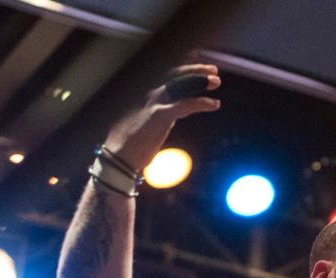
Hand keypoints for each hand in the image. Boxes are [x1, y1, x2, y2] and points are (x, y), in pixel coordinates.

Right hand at [104, 64, 221, 171]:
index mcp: (142, 92)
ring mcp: (151, 101)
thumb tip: (171, 111)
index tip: (197, 61)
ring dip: (200, 80)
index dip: (183, 66)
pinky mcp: (159, 115)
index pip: (164, 73)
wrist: (118, 158)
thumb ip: (157, 112)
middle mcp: (145, 91)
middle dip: (194, 68)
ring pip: (180, 83)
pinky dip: (201, 102)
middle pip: (173, 73)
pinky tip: (214, 104)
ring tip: (217, 81)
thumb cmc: (130, 144)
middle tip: (213, 70)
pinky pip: (185, 104)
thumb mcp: (144, 122)